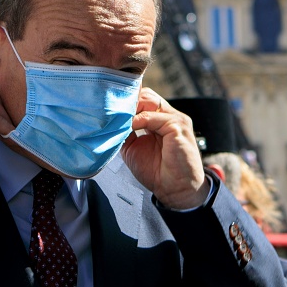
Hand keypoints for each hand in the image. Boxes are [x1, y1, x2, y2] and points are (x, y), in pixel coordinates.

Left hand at [121, 88, 208, 208]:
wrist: (177, 191)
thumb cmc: (159, 172)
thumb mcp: (134, 148)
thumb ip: (125, 133)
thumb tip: (110, 122)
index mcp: (161, 120)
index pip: (144, 99)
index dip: (127, 102)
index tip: (108, 109)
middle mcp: (170, 116)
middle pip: (146, 95)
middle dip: (128, 102)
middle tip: (111, 112)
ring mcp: (176, 120)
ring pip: (149, 101)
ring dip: (131, 109)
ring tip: (116, 119)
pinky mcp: (178, 127)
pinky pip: (153, 117)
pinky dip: (137, 120)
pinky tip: (127, 127)